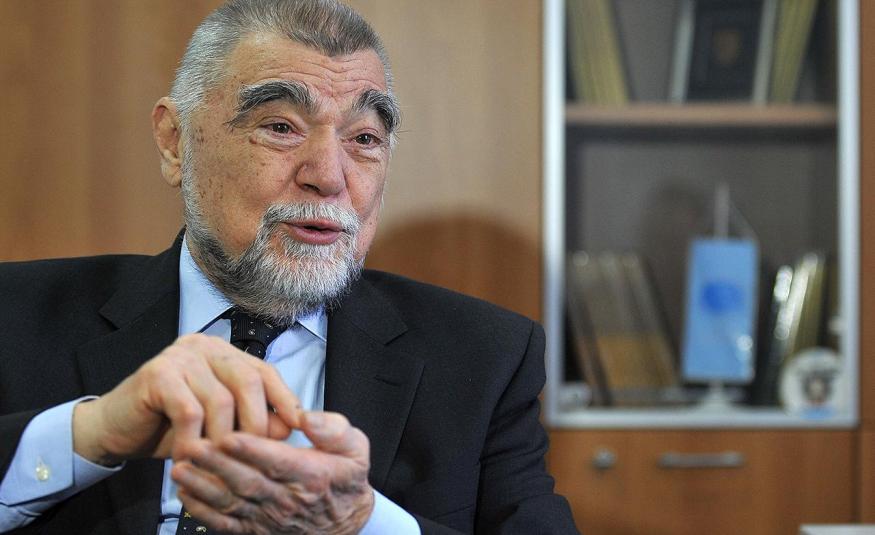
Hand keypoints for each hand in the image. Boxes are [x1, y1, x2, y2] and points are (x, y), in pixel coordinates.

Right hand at [72, 333, 301, 464]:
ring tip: (221, 464)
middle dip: (257, 424)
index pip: (265, 372)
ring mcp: (180, 356)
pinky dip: (194, 440)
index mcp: (225, 354)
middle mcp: (206, 347)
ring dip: (224, 439)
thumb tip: (291, 426)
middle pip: (249, 381)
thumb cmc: (171, 427)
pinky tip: (191, 458)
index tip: (301, 426)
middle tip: (253, 457)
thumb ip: (254, 419)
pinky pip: (190, 411)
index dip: (285, 399)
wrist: (116, 430)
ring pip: (221, 400)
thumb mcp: (220, 424)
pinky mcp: (158, 374)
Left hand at [171, 411, 374, 534]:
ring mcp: (270, 518)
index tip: (229, 436)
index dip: (252, 450)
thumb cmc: (345, 479)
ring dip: (202, 487)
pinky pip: (226, 524)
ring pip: (231, 503)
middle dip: (216, 465)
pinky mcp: (256, 530)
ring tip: (179, 468)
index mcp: (312, 475)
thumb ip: (334, 429)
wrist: (347, 523)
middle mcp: (288, 500)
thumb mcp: (355, 448)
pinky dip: (203, 512)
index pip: (278, 461)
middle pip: (247, 482)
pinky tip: (185, 495)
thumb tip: (306, 417)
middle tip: (191, 445)